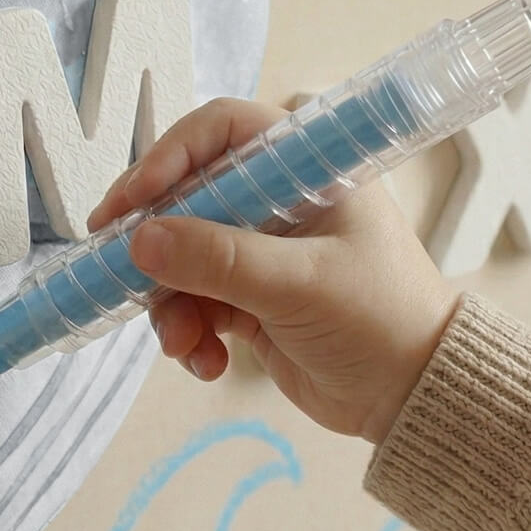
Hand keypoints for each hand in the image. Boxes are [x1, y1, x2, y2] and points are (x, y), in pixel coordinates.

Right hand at [88, 98, 459, 444]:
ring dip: (170, 301)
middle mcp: (278, 202)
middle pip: (188, 195)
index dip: (170, 155)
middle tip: (114, 265)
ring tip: (182, 342)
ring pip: (183, 257)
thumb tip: (141, 240)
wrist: (417, 398)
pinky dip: (189, 332)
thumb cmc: (383, 321)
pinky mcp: (250, 300)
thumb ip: (219, 260)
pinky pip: (194, 303)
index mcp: (306, 171)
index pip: (222, 132)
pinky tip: (207, 362)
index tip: (133, 200)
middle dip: (155, 240)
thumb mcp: (299, 285)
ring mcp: (261, 252)